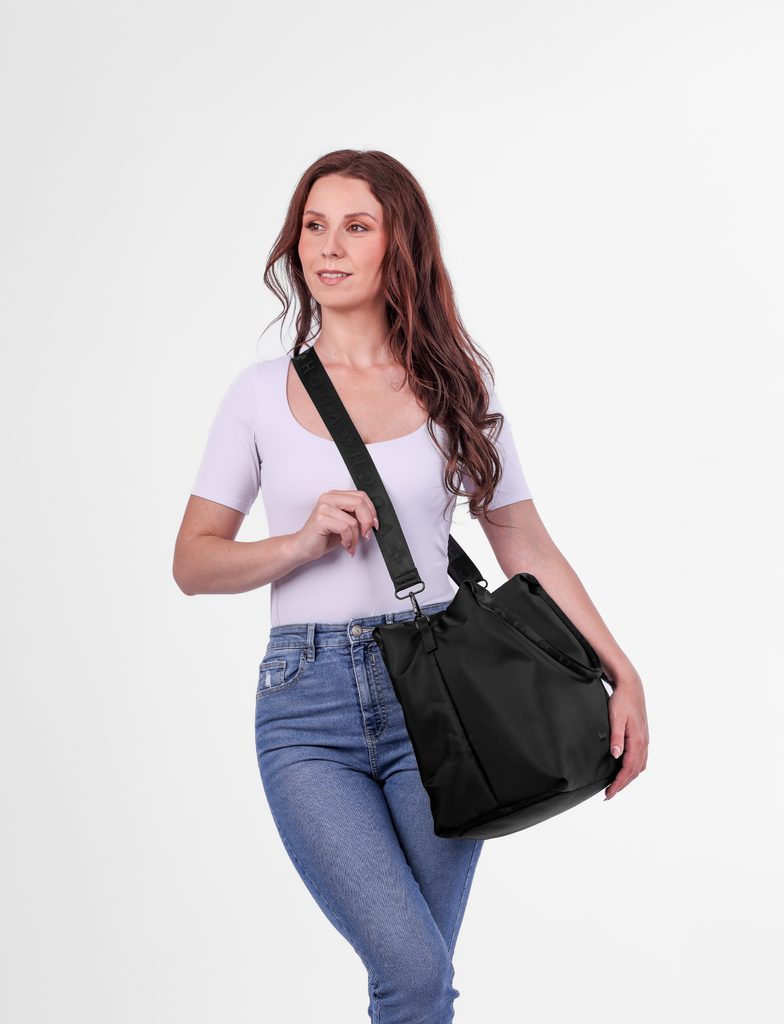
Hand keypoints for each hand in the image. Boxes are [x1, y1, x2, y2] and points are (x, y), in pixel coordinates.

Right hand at [292, 489, 378, 564]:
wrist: (303, 547)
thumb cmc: (322, 537)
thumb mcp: (344, 524)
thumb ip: (356, 516)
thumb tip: (373, 519)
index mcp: (335, 496)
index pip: (361, 496)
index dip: (372, 511)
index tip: (374, 524)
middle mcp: (329, 498)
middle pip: (359, 503)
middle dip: (367, 522)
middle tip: (366, 535)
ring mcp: (324, 507)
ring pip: (353, 520)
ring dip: (356, 537)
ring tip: (351, 544)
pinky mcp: (321, 519)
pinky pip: (345, 528)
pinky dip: (349, 540)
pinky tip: (344, 544)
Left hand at [604, 671, 648, 800]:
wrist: (631, 686)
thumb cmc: (622, 700)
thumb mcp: (616, 717)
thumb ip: (616, 737)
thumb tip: (616, 755)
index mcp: (638, 740)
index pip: (628, 769)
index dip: (619, 783)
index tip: (609, 793)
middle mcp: (644, 742)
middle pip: (635, 771)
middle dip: (623, 785)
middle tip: (609, 795)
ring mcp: (644, 740)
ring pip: (639, 766)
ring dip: (628, 778)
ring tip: (616, 786)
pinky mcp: (642, 736)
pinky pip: (640, 758)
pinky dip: (633, 769)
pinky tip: (626, 770)